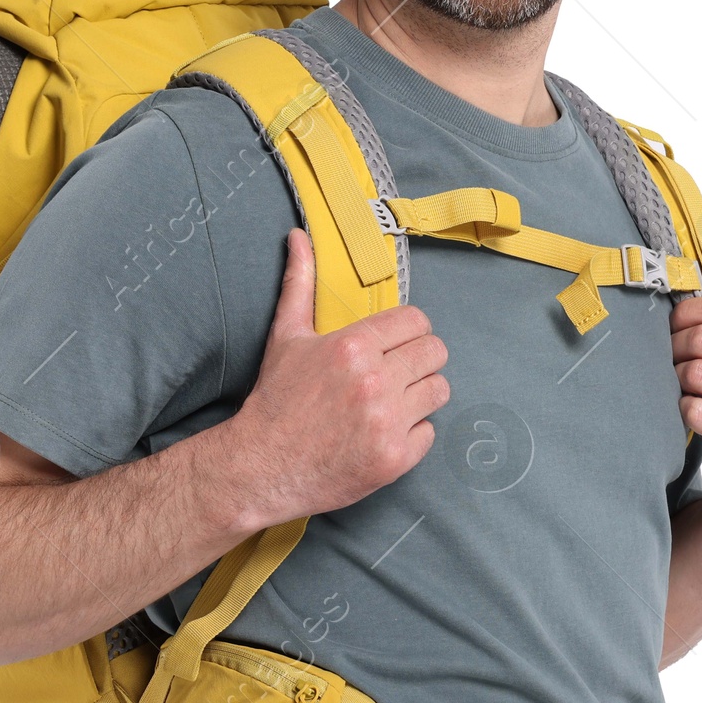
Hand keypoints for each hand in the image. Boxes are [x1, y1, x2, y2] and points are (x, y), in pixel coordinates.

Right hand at [223, 228, 449, 527]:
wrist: (262, 465)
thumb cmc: (275, 399)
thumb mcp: (287, 336)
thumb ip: (300, 282)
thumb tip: (298, 237)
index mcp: (353, 346)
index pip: (417, 321)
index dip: (408, 330)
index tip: (393, 342)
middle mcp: (375, 381)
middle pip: (435, 352)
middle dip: (418, 359)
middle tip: (394, 371)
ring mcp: (387, 422)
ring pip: (439, 390)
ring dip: (420, 394)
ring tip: (392, 400)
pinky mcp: (395, 458)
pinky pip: (430, 432)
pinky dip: (411, 433)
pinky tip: (383, 432)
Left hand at [669, 282, 701, 529]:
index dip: (687, 311)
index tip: (675, 323)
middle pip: (701, 338)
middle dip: (675, 346)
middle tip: (672, 357)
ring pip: (693, 372)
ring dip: (677, 378)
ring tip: (684, 385)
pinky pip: (692, 409)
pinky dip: (684, 409)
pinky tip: (694, 412)